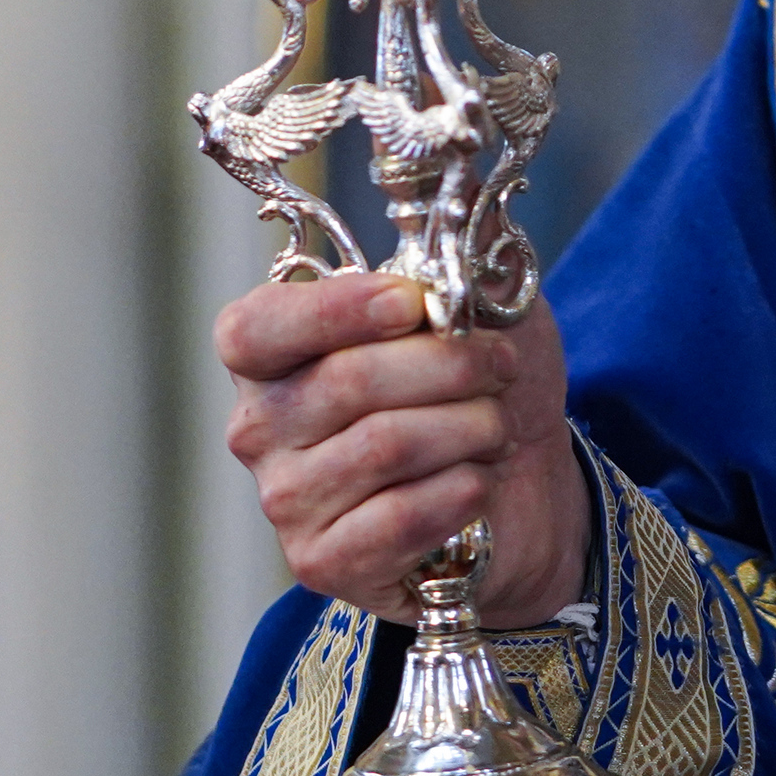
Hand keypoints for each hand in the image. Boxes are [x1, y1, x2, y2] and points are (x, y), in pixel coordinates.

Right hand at [217, 276, 591, 627]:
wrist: (521, 490)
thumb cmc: (481, 389)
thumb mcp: (480, 307)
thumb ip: (460, 258)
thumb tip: (459, 212)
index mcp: (269, 353)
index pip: (254, 328)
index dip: (335, 311)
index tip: (413, 304)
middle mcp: (259, 427)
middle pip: (346, 382)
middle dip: (449, 367)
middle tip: (500, 367)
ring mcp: (285, 500)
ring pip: (383, 446)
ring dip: (467, 429)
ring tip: (495, 427)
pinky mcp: (324, 562)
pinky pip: (397, 517)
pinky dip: (459, 492)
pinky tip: (478, 483)